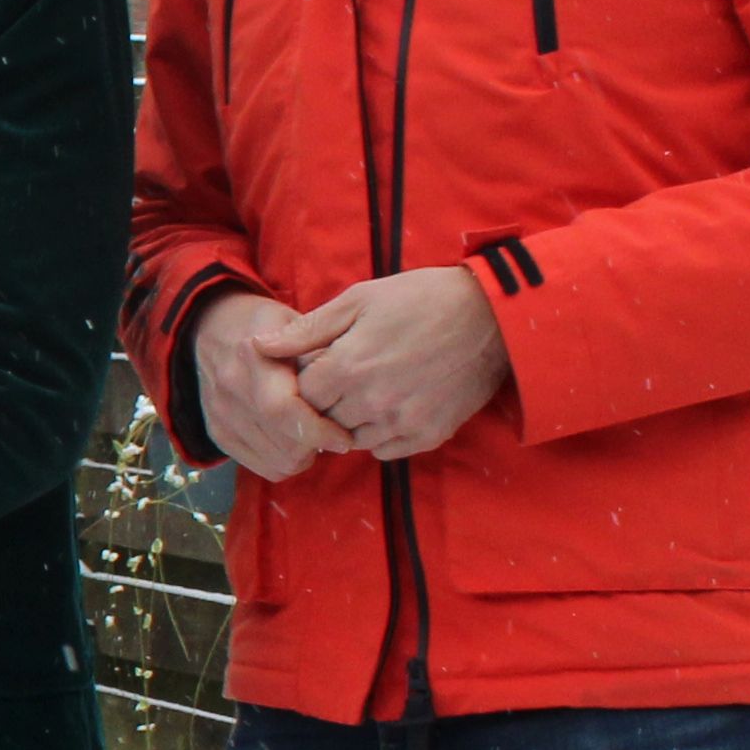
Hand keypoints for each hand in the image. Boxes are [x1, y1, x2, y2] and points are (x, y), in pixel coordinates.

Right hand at [189, 291, 352, 480]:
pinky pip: (263, 468)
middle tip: (333, 432)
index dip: (320, 431)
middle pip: (284, 445)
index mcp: (253, 355)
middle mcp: (231, 388)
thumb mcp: (299, 323)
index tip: (345, 436)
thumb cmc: (267, 325)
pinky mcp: (218, 433)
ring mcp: (221, 414)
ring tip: (313, 433)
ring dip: (303, 455)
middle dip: (317, 445)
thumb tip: (348, 393)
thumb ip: (322, 354)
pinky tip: (293, 440)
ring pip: (277, 462)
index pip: (283, 410)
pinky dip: (285, 461)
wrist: (213, 329)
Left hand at [271, 266, 512, 461]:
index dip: (308, 377)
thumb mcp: (359, 300)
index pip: (301, 394)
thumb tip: (259, 346)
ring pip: (352, 439)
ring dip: (352, 419)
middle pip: (324, 419)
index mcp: (348, 368)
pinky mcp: (428, 435)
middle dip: (328, 399)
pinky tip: (390, 405)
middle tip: (349, 373)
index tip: (324, 361)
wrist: (491, 316)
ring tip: (371, 387)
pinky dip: (379, 434)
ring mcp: (401, 423)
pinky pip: (385, 450)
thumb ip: (306, 330)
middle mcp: (371, 403)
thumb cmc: (420, 299)